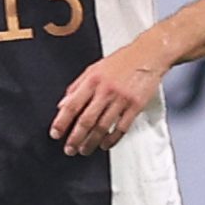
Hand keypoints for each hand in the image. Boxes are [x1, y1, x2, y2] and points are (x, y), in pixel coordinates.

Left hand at [49, 45, 163, 156]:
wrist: (148, 54)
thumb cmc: (121, 61)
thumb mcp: (94, 69)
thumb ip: (76, 87)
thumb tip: (62, 105)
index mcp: (92, 80)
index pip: (72, 105)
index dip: (61, 122)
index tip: (56, 133)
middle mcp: (106, 90)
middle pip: (86, 120)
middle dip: (75, 138)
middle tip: (69, 149)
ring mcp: (121, 99)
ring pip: (103, 127)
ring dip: (92, 142)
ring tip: (85, 150)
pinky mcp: (136, 105)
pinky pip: (122, 128)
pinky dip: (112, 139)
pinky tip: (105, 144)